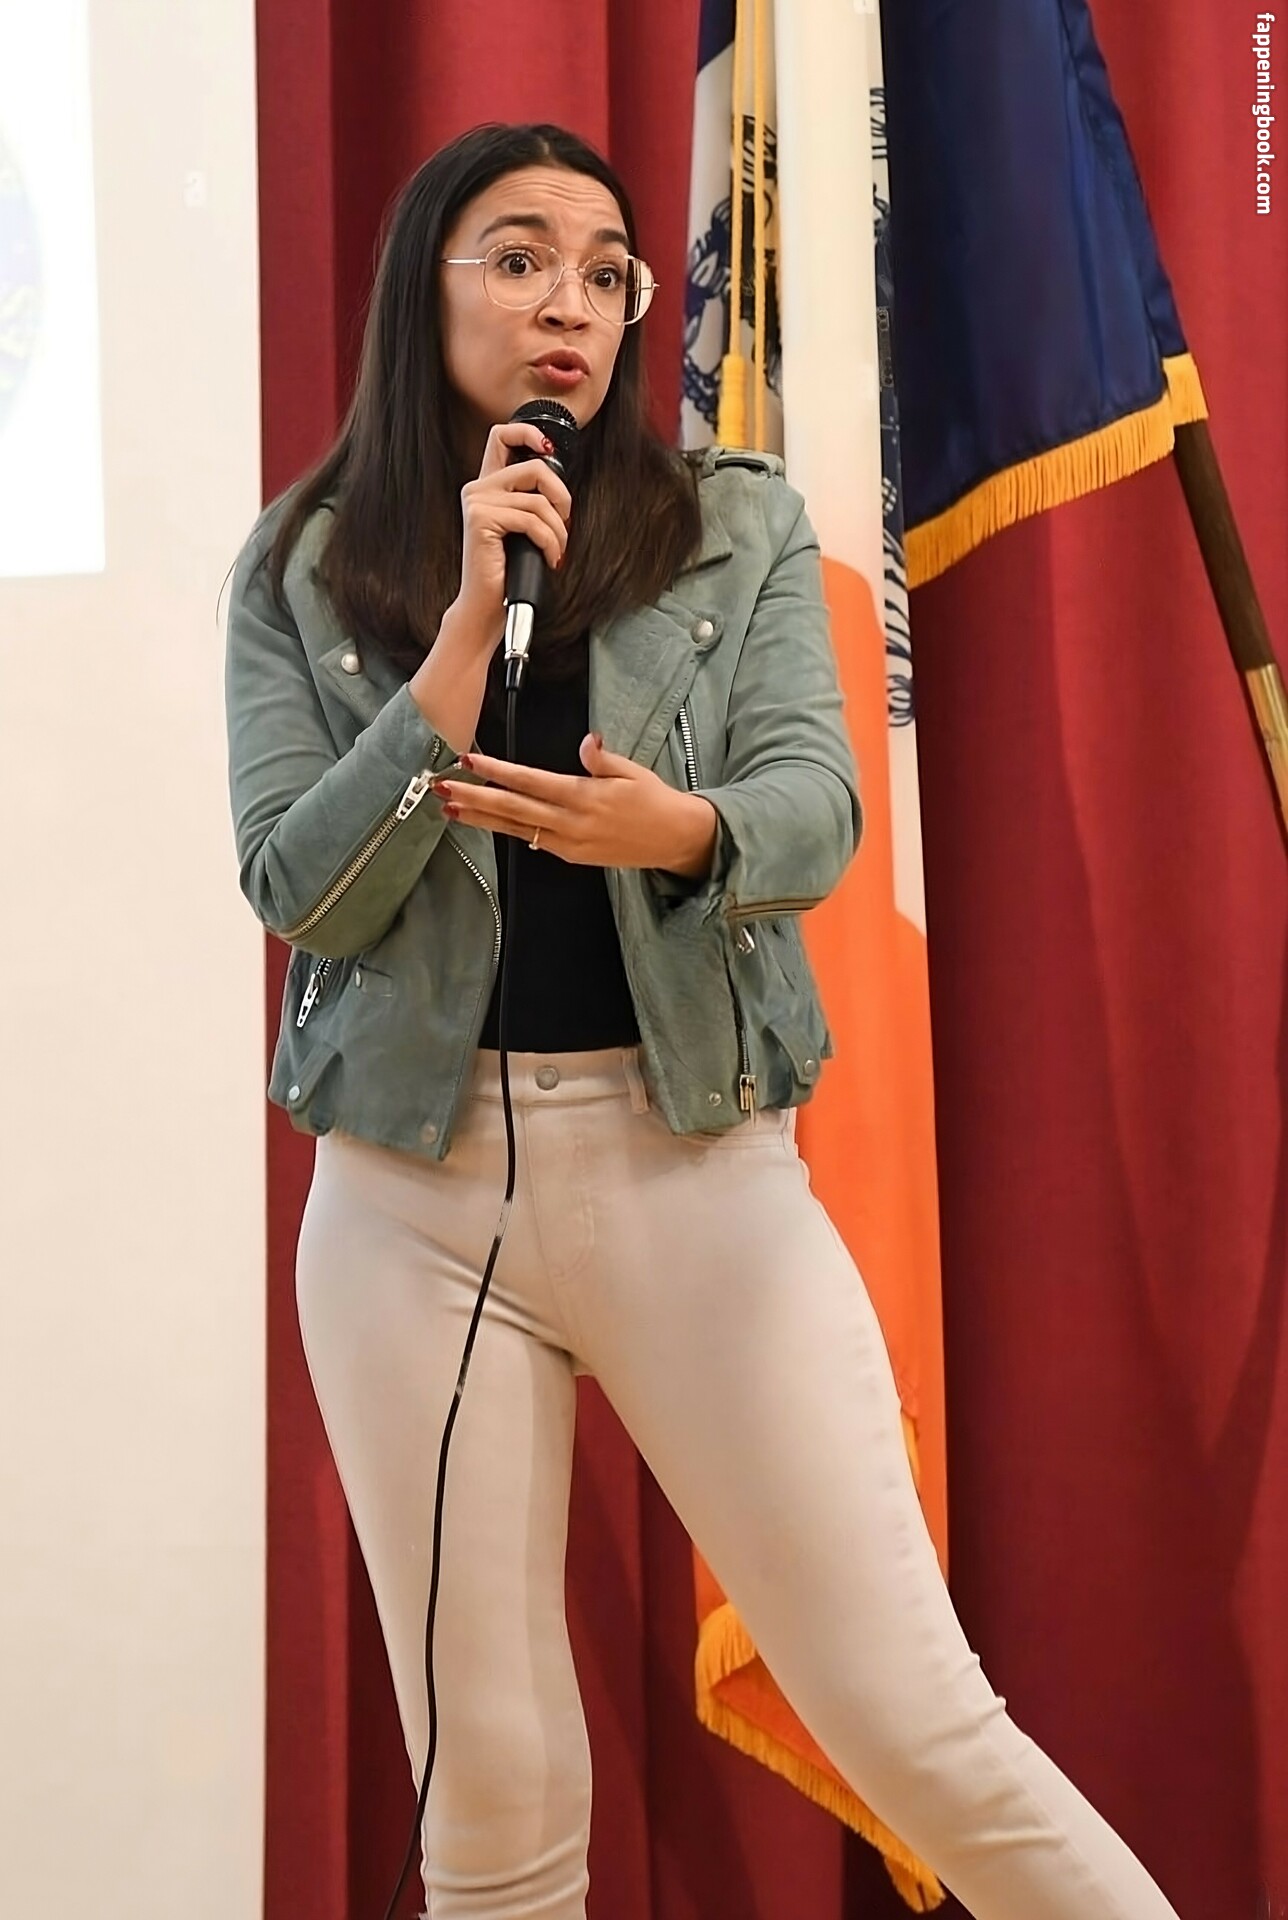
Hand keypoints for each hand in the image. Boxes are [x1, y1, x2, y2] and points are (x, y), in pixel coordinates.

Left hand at [432, 734, 719, 876]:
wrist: (674, 840)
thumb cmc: (653, 800)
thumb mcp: (633, 772)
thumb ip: (603, 759)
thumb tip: (587, 741)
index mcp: (584, 797)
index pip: (530, 782)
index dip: (497, 772)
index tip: (469, 761)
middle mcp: (570, 824)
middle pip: (512, 810)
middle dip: (474, 798)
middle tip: (441, 788)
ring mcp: (568, 844)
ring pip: (515, 829)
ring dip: (480, 819)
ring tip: (450, 809)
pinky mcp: (570, 856)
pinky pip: (531, 841)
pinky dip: (505, 831)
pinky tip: (484, 822)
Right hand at [449, 420, 572, 649]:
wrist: (487, 606)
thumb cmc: (509, 571)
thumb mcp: (525, 528)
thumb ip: (533, 500)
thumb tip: (561, 489)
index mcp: (487, 486)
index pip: (501, 436)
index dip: (528, 433)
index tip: (548, 449)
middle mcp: (478, 489)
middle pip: (534, 467)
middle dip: (561, 496)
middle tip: (565, 522)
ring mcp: (477, 503)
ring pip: (538, 501)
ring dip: (558, 530)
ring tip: (556, 551)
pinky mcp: (481, 519)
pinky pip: (531, 521)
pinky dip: (549, 542)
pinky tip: (548, 558)